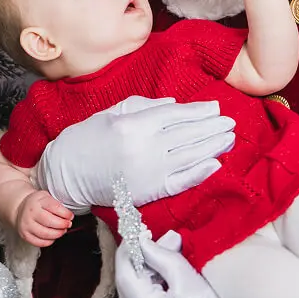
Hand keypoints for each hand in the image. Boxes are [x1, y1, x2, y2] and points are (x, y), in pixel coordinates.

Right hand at [15, 190, 73, 246]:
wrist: (20, 208)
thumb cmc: (37, 203)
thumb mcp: (46, 197)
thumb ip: (57, 204)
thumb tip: (69, 216)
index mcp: (38, 201)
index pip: (55, 207)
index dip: (66, 214)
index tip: (70, 216)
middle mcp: (31, 213)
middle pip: (50, 222)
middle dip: (63, 225)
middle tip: (68, 224)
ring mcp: (26, 225)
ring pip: (45, 234)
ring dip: (57, 234)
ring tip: (62, 231)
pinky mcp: (25, 235)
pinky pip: (39, 242)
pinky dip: (49, 241)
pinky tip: (53, 237)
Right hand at [36, 96, 234, 213]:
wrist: (68, 173)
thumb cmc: (89, 138)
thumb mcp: (113, 113)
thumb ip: (146, 106)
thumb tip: (176, 105)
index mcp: (134, 123)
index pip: (176, 115)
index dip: (199, 111)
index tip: (215, 108)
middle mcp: (144, 146)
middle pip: (188, 134)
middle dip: (212, 127)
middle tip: (230, 122)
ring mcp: (148, 171)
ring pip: (189, 156)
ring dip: (212, 147)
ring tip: (229, 139)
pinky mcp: (149, 191)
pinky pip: (181, 182)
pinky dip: (200, 173)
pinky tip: (215, 164)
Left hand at [115, 231, 298, 297]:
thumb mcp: (190, 277)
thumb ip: (163, 256)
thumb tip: (144, 240)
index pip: (125, 276)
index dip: (129, 249)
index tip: (138, 229)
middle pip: (126, 283)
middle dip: (139, 257)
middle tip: (157, 237)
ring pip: (131, 290)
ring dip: (144, 268)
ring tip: (165, 251)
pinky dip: (147, 281)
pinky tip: (162, 269)